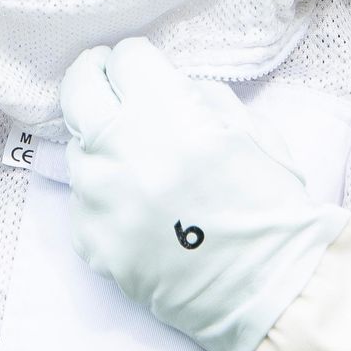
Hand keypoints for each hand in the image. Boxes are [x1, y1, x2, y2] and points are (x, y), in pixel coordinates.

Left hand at [58, 37, 348, 350]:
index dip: (138, 60)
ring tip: (136, 161)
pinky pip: (84, 201)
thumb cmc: (272, 206)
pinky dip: (105, 196)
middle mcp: (119, 148)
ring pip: (78, 148)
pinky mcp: (91, 241)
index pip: (125, 59)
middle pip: (79, 88)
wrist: (272, 291)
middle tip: (108, 80)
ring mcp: (98, 198)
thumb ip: (200, 97)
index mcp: (164, 112)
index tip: (142, 68)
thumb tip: (163, 87)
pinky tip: (138, 208)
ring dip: (102, 144)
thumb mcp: (252, 130)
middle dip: (95, 77)